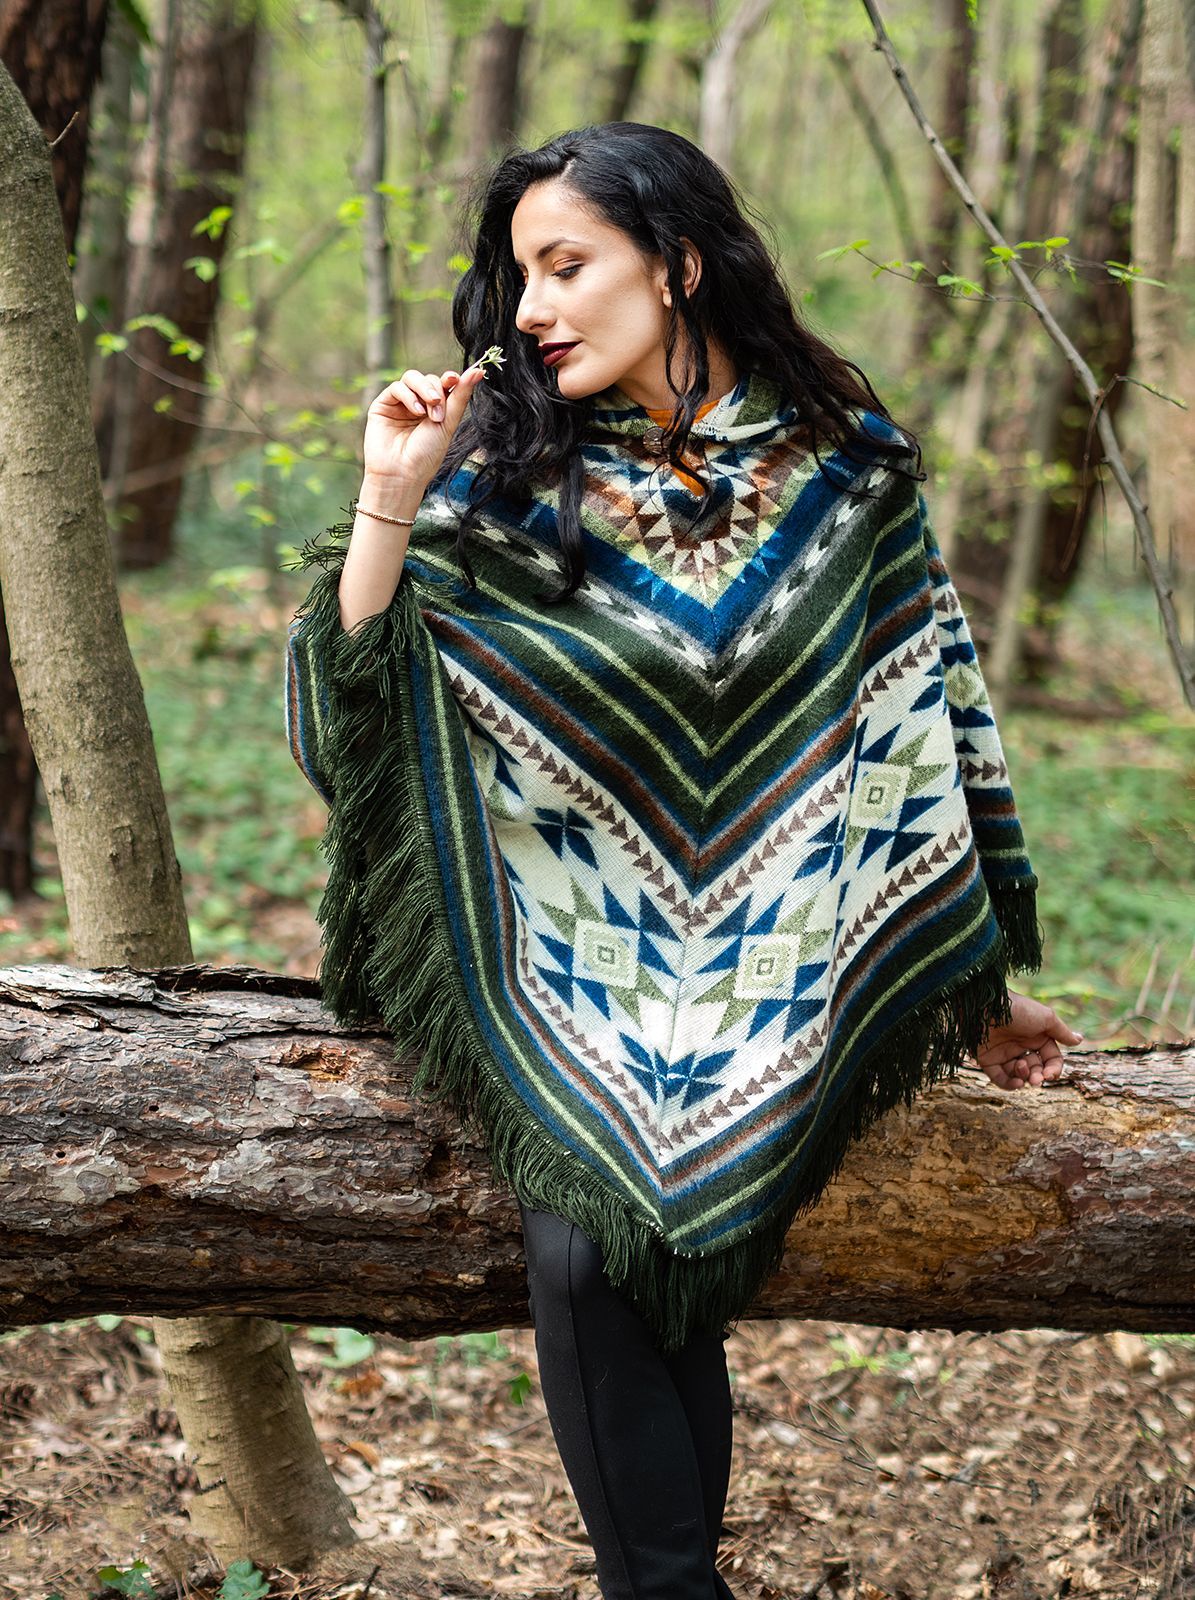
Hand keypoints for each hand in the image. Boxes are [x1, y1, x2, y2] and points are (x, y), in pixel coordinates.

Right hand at [361, 363, 487, 491]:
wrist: (402, 474)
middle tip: (438, 412)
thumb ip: (460, 396)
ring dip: (424, 390)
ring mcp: (399, 404)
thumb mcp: (448, 423)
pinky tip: (415, 411)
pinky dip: (408, 395)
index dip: (450, 378)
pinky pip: (396, 387)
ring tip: (428, 413)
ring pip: (412, 377)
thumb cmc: (426, 455)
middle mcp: (418, 405)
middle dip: (436, 392)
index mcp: (435, 410)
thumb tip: (478, 370)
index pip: (443, 385)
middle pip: (429, 379)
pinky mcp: (383, 405)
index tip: (454, 379)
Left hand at [972, 989, 1083, 1090]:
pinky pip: (1000, 1078)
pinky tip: (1016, 1083)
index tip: (1050, 1074)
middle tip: (1036, 1080)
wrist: (985, 1006)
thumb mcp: (1045, 1018)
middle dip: (1038, 1076)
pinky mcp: (987, 1059)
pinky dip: (1009, 1084)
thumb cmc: (1018, 1010)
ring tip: (1022, 1069)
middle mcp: (1020, 1046)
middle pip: (1036, 1069)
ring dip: (1024, 1077)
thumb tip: (1080, 1040)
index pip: (1051, 1059)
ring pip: (1019, 1075)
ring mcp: (1003, 1053)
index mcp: (1036, 1036)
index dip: (1053, 1069)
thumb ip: (1062, 1032)